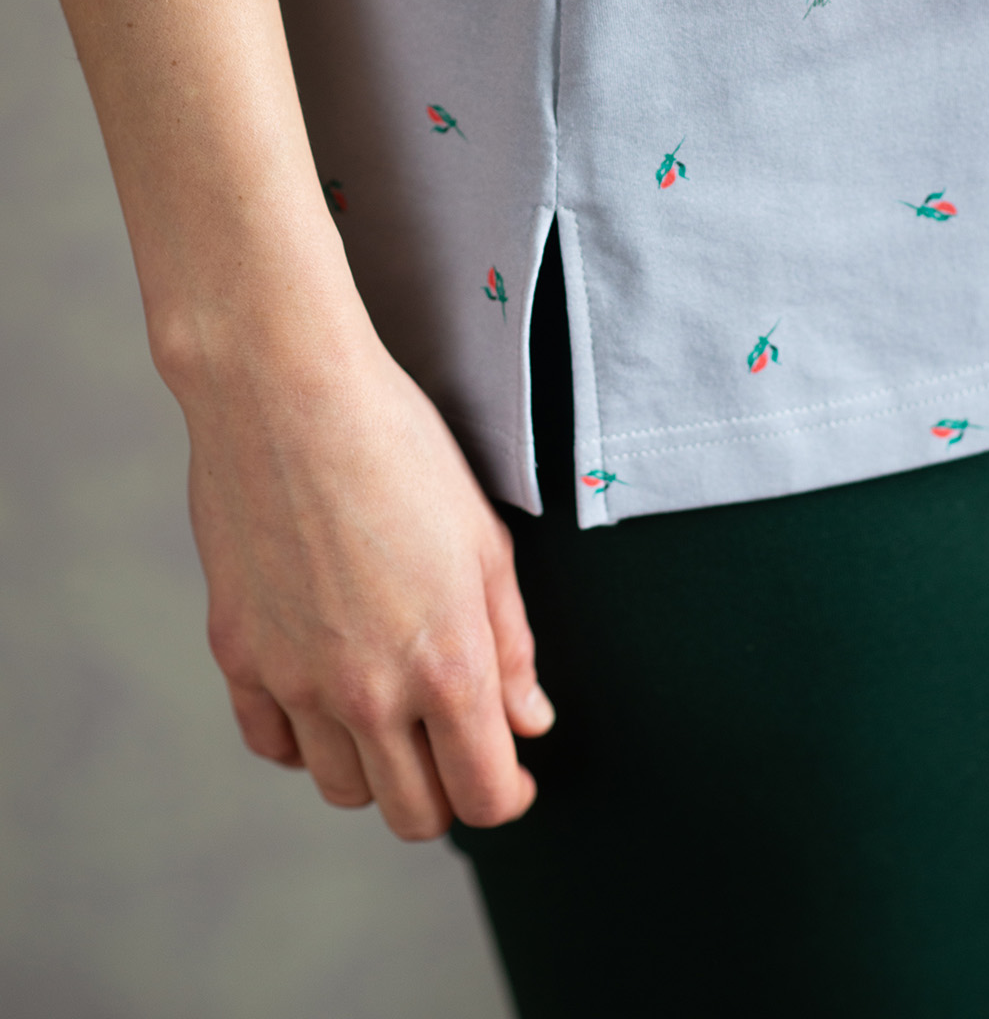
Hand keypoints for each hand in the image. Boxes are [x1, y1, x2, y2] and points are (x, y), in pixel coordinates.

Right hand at [184, 317, 554, 839]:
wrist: (285, 394)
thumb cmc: (398, 448)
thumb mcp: (485, 539)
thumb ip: (511, 644)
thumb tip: (529, 719)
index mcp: (448, 667)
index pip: (485, 796)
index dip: (510, 795)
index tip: (512, 775)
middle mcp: (370, 694)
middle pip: (413, 814)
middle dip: (446, 793)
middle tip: (453, 747)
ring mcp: (296, 682)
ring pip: (341, 789)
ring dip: (376, 770)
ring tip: (391, 716)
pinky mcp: (239, 656)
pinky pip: (272, 744)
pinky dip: (304, 740)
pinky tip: (324, 696)